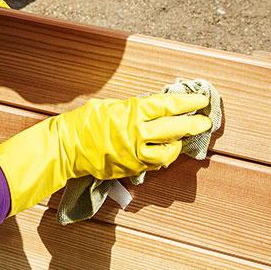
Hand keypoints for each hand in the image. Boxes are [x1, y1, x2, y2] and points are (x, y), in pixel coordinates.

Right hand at [0, 93, 211, 214]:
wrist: (64, 148)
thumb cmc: (83, 122)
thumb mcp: (109, 106)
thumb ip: (132, 108)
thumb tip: (151, 108)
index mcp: (132, 113)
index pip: (168, 106)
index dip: (188, 102)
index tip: (201, 99)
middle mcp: (136, 134)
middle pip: (174, 130)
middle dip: (193, 125)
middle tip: (206, 122)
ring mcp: (134, 155)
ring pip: (167, 154)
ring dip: (177, 146)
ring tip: (182, 140)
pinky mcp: (130, 169)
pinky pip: (152, 164)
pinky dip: (160, 157)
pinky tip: (163, 151)